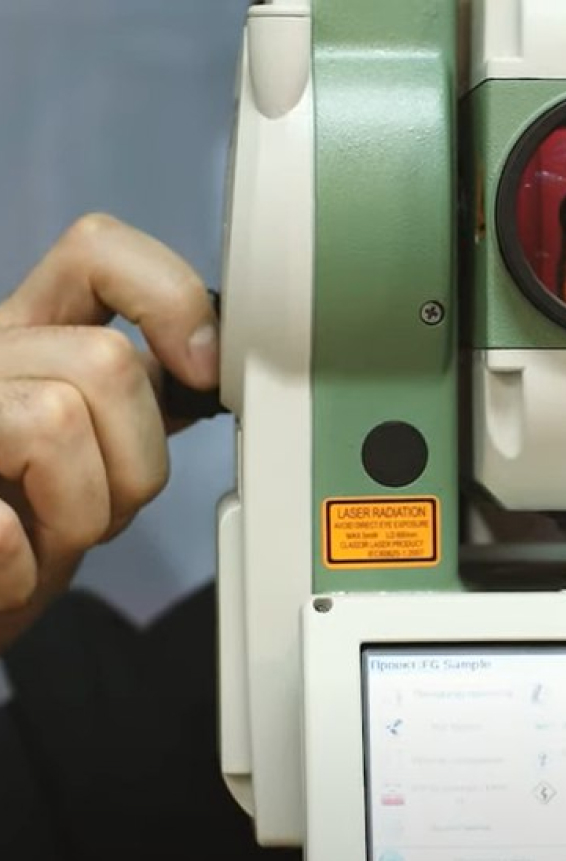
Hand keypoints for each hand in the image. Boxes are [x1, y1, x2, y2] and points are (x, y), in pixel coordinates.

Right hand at [0, 213, 218, 652]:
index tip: (202, 374)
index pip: (99, 251)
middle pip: (108, 362)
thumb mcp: (93, 452)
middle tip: (99, 510)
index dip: (171, 300)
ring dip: (83, 514)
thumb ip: (136, 400)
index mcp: (26, 339)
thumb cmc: (27, 532)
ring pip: (57, 419)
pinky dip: (24, 567)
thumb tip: (213, 366)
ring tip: (50, 539)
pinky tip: (10, 572)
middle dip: (136, 464)